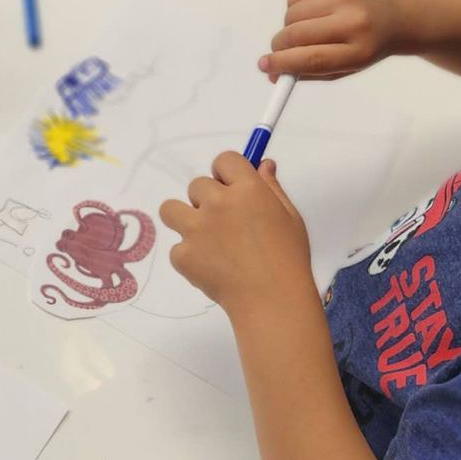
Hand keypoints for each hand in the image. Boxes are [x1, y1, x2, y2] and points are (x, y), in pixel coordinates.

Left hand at [158, 152, 312, 319]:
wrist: (272, 299)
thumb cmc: (289, 258)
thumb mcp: (289, 217)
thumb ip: (272, 188)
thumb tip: (263, 164)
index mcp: (247, 189)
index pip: (223, 160)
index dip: (226, 173)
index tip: (230, 189)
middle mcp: (217, 203)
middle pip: (196, 185)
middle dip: (207, 200)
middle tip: (225, 224)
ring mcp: (196, 229)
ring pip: (170, 209)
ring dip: (184, 219)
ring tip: (204, 238)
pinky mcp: (183, 255)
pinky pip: (176, 247)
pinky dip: (189, 257)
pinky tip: (210, 267)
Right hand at [261, 0, 413, 81]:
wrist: (399, 16)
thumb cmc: (367, 46)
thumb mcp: (346, 67)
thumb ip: (309, 71)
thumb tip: (272, 72)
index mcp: (359, 51)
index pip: (311, 58)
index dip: (283, 63)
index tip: (265, 65)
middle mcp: (354, 21)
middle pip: (296, 34)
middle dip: (280, 45)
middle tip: (279, 50)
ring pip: (292, 14)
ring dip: (290, 25)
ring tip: (308, 28)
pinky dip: (296, 7)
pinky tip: (314, 11)